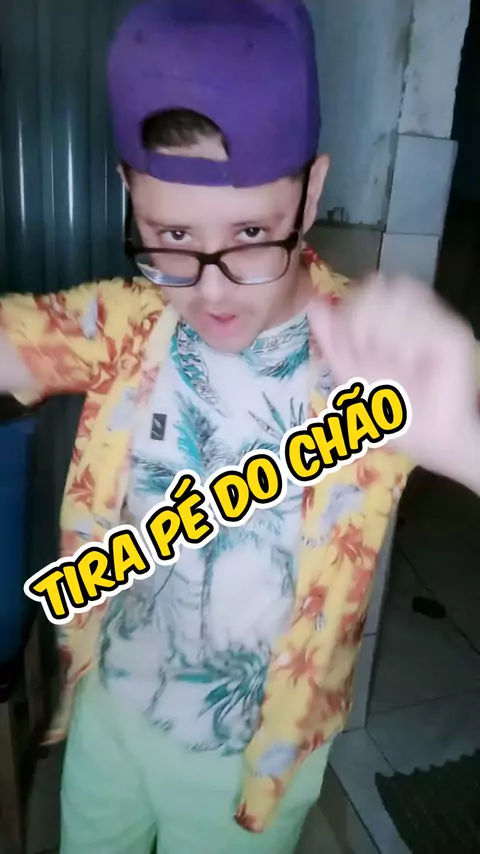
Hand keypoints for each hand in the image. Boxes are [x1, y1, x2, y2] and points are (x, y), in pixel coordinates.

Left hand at [308, 274, 479, 487]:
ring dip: (385, 332)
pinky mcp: (452, 336)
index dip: (351, 313)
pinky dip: (407, 343)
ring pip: (399, 295)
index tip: (355, 348)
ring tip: (395, 361)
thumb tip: (312, 305)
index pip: (364, 289)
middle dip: (363, 322)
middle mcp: (414, 314)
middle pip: (377, 286)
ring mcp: (436, 321)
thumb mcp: (349, 375)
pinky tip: (411, 363)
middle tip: (372, 355)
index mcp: (389, 320)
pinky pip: (422, 320)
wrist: (427, 441)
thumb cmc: (391, 413)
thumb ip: (330, 339)